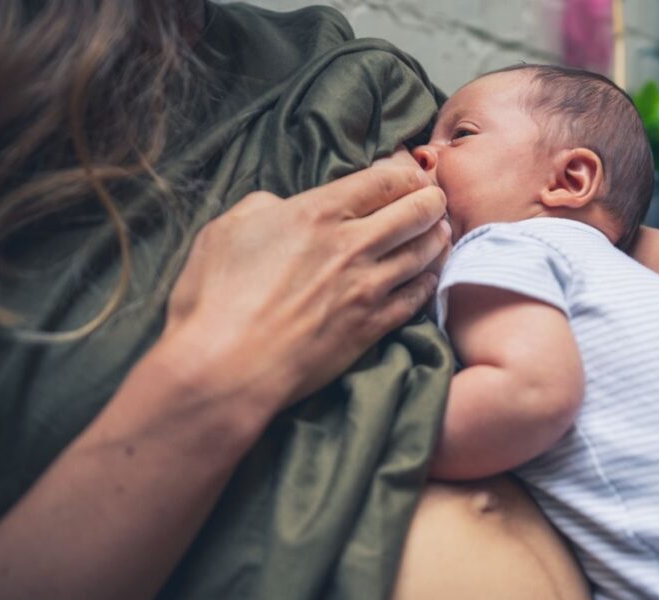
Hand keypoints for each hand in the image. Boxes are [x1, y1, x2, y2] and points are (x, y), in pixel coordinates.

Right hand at [164, 163, 450, 413]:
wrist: (229, 366)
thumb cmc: (215, 297)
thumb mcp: (226, 230)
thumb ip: (262, 207)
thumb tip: (281, 205)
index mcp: (317, 213)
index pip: (382, 181)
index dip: (404, 174)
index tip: (412, 175)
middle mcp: (352, 245)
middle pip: (414, 213)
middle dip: (431, 201)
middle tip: (437, 200)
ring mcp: (367, 288)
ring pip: (422, 254)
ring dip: (437, 238)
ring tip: (443, 232)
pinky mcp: (372, 326)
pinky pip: (414, 298)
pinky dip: (427, 282)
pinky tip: (430, 277)